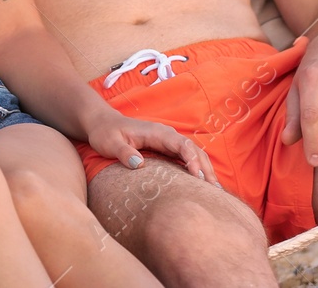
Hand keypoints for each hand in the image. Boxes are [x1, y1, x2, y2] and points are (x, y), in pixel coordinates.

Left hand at [84, 109, 217, 184]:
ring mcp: (168, 143)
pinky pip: (186, 160)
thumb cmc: (105, 133)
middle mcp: (167, 136)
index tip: (197, 177)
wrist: (102, 125)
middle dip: (206, 168)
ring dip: (205, 170)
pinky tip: (203, 186)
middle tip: (214, 191)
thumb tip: (139, 164)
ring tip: (215, 193)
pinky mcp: (166, 151)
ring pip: (194, 155)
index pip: (181, 145)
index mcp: (157, 132)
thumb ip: (123, 152)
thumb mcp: (109, 143)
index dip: (192, 160)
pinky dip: (197, 171)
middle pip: (194, 150)